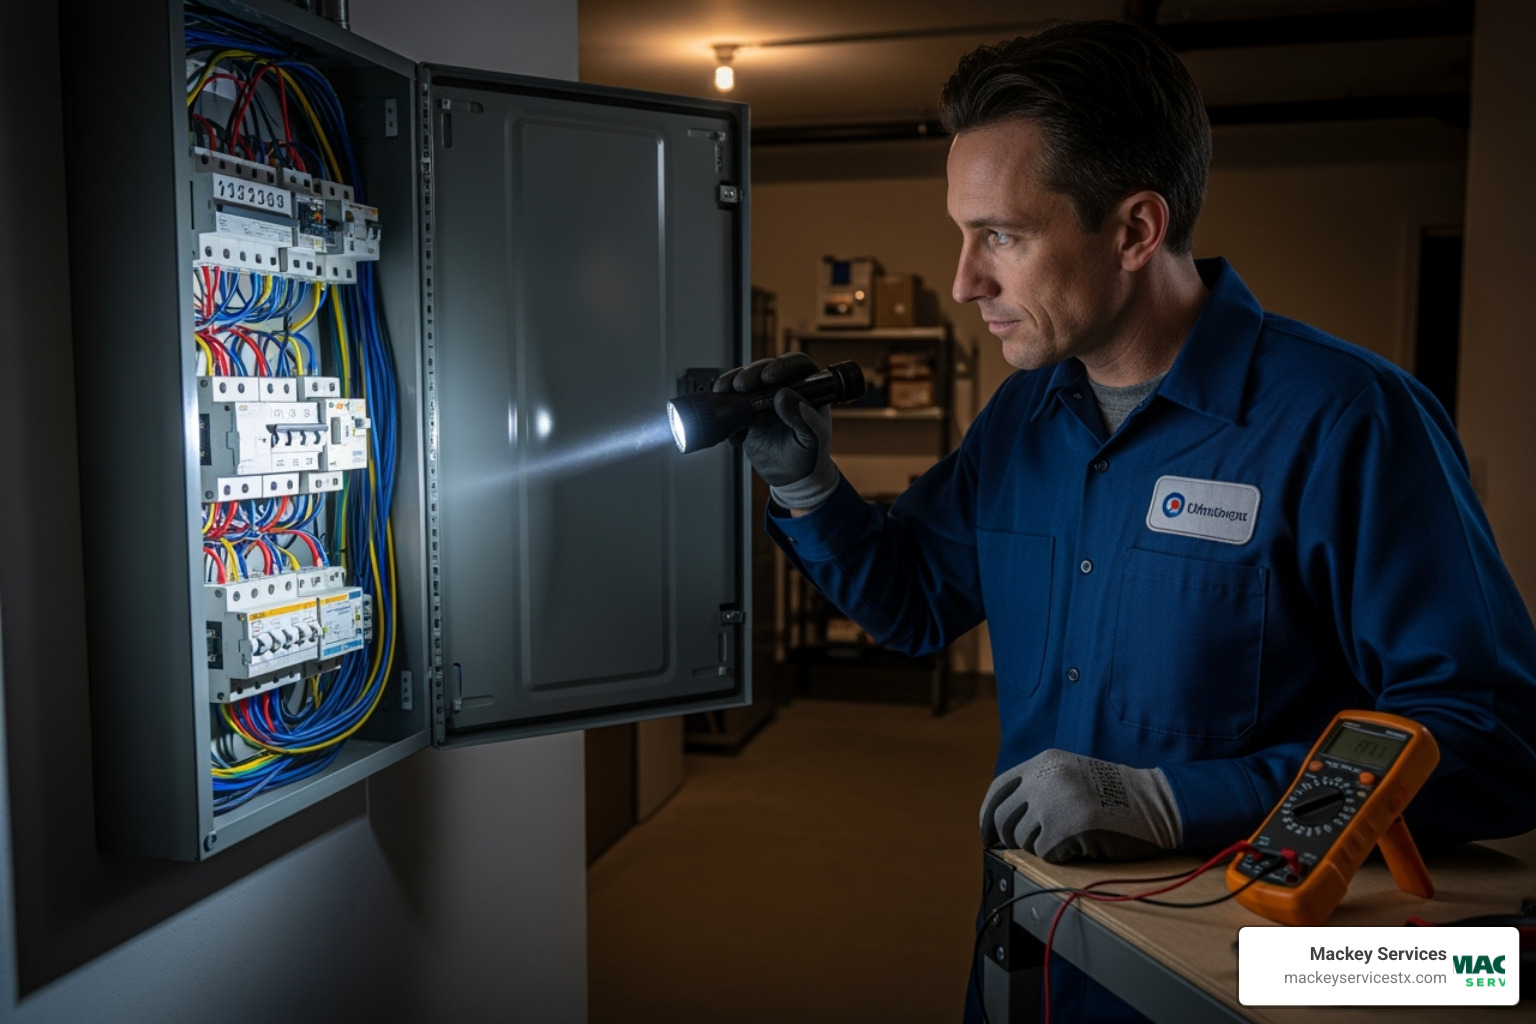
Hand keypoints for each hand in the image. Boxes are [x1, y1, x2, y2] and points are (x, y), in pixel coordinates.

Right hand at [714, 354, 839, 509]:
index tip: (769, 377)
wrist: (790, 477)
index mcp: (808, 390)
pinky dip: (725, 405)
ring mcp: (764, 399)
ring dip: (732, 384)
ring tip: (726, 393)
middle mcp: (785, 389)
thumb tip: (784, 395)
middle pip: (765, 368)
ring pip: (746, 380)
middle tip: (741, 386)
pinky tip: (729, 423)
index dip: (783, 365)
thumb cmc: (808, 456)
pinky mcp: (747, 411)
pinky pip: (732, 400)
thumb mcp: (812, 439)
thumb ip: (804, 418)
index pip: (797, 365)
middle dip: (750, 373)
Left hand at [979, 749, 1182, 862]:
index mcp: (1044, 762)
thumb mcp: (1072, 773)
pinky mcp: (1063, 829)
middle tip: (1026, 846)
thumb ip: (1039, 785)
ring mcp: (1052, 803)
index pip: (998, 789)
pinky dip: (1059, 855)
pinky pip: (1044, 854)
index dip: (987, 815)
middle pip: (1003, 819)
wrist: (1155, 803)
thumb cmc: (1116, 794)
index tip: (986, 834)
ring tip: (1070, 835)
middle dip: (1009, 839)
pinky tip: (1080, 844)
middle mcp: (1043, 778)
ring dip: (1042, 846)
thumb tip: (1004, 818)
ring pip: (1023, 840)